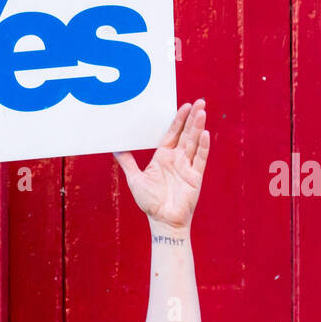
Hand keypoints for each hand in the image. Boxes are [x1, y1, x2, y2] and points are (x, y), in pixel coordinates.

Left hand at [113, 100, 209, 229]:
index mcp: (163, 157)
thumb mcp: (135, 179)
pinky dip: (203, 147)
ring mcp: (187, 167)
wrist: (162, 220)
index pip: (172, 133)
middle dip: (192, 118)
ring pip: (194, 143)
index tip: (184, 106)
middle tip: (199, 102)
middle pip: (186, 134)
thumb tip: (115, 149)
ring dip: (198, 128)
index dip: (178, 120)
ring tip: (202, 112)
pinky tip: (205, 134)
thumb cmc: (150, 202)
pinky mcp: (195, 177)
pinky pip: (200, 159)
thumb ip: (127, 162)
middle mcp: (177, 159)